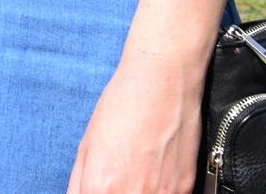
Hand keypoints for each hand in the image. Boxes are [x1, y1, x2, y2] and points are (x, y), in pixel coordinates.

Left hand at [67, 43, 203, 193]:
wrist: (162, 83)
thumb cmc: (120, 107)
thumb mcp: (86, 145)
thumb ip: (80, 182)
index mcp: (100, 186)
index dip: (92, 192)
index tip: (97, 185)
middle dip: (115, 190)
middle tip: (118, 174)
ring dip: (137, 191)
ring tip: (137, 170)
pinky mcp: (185, 188)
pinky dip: (159, 188)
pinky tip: (154, 169)